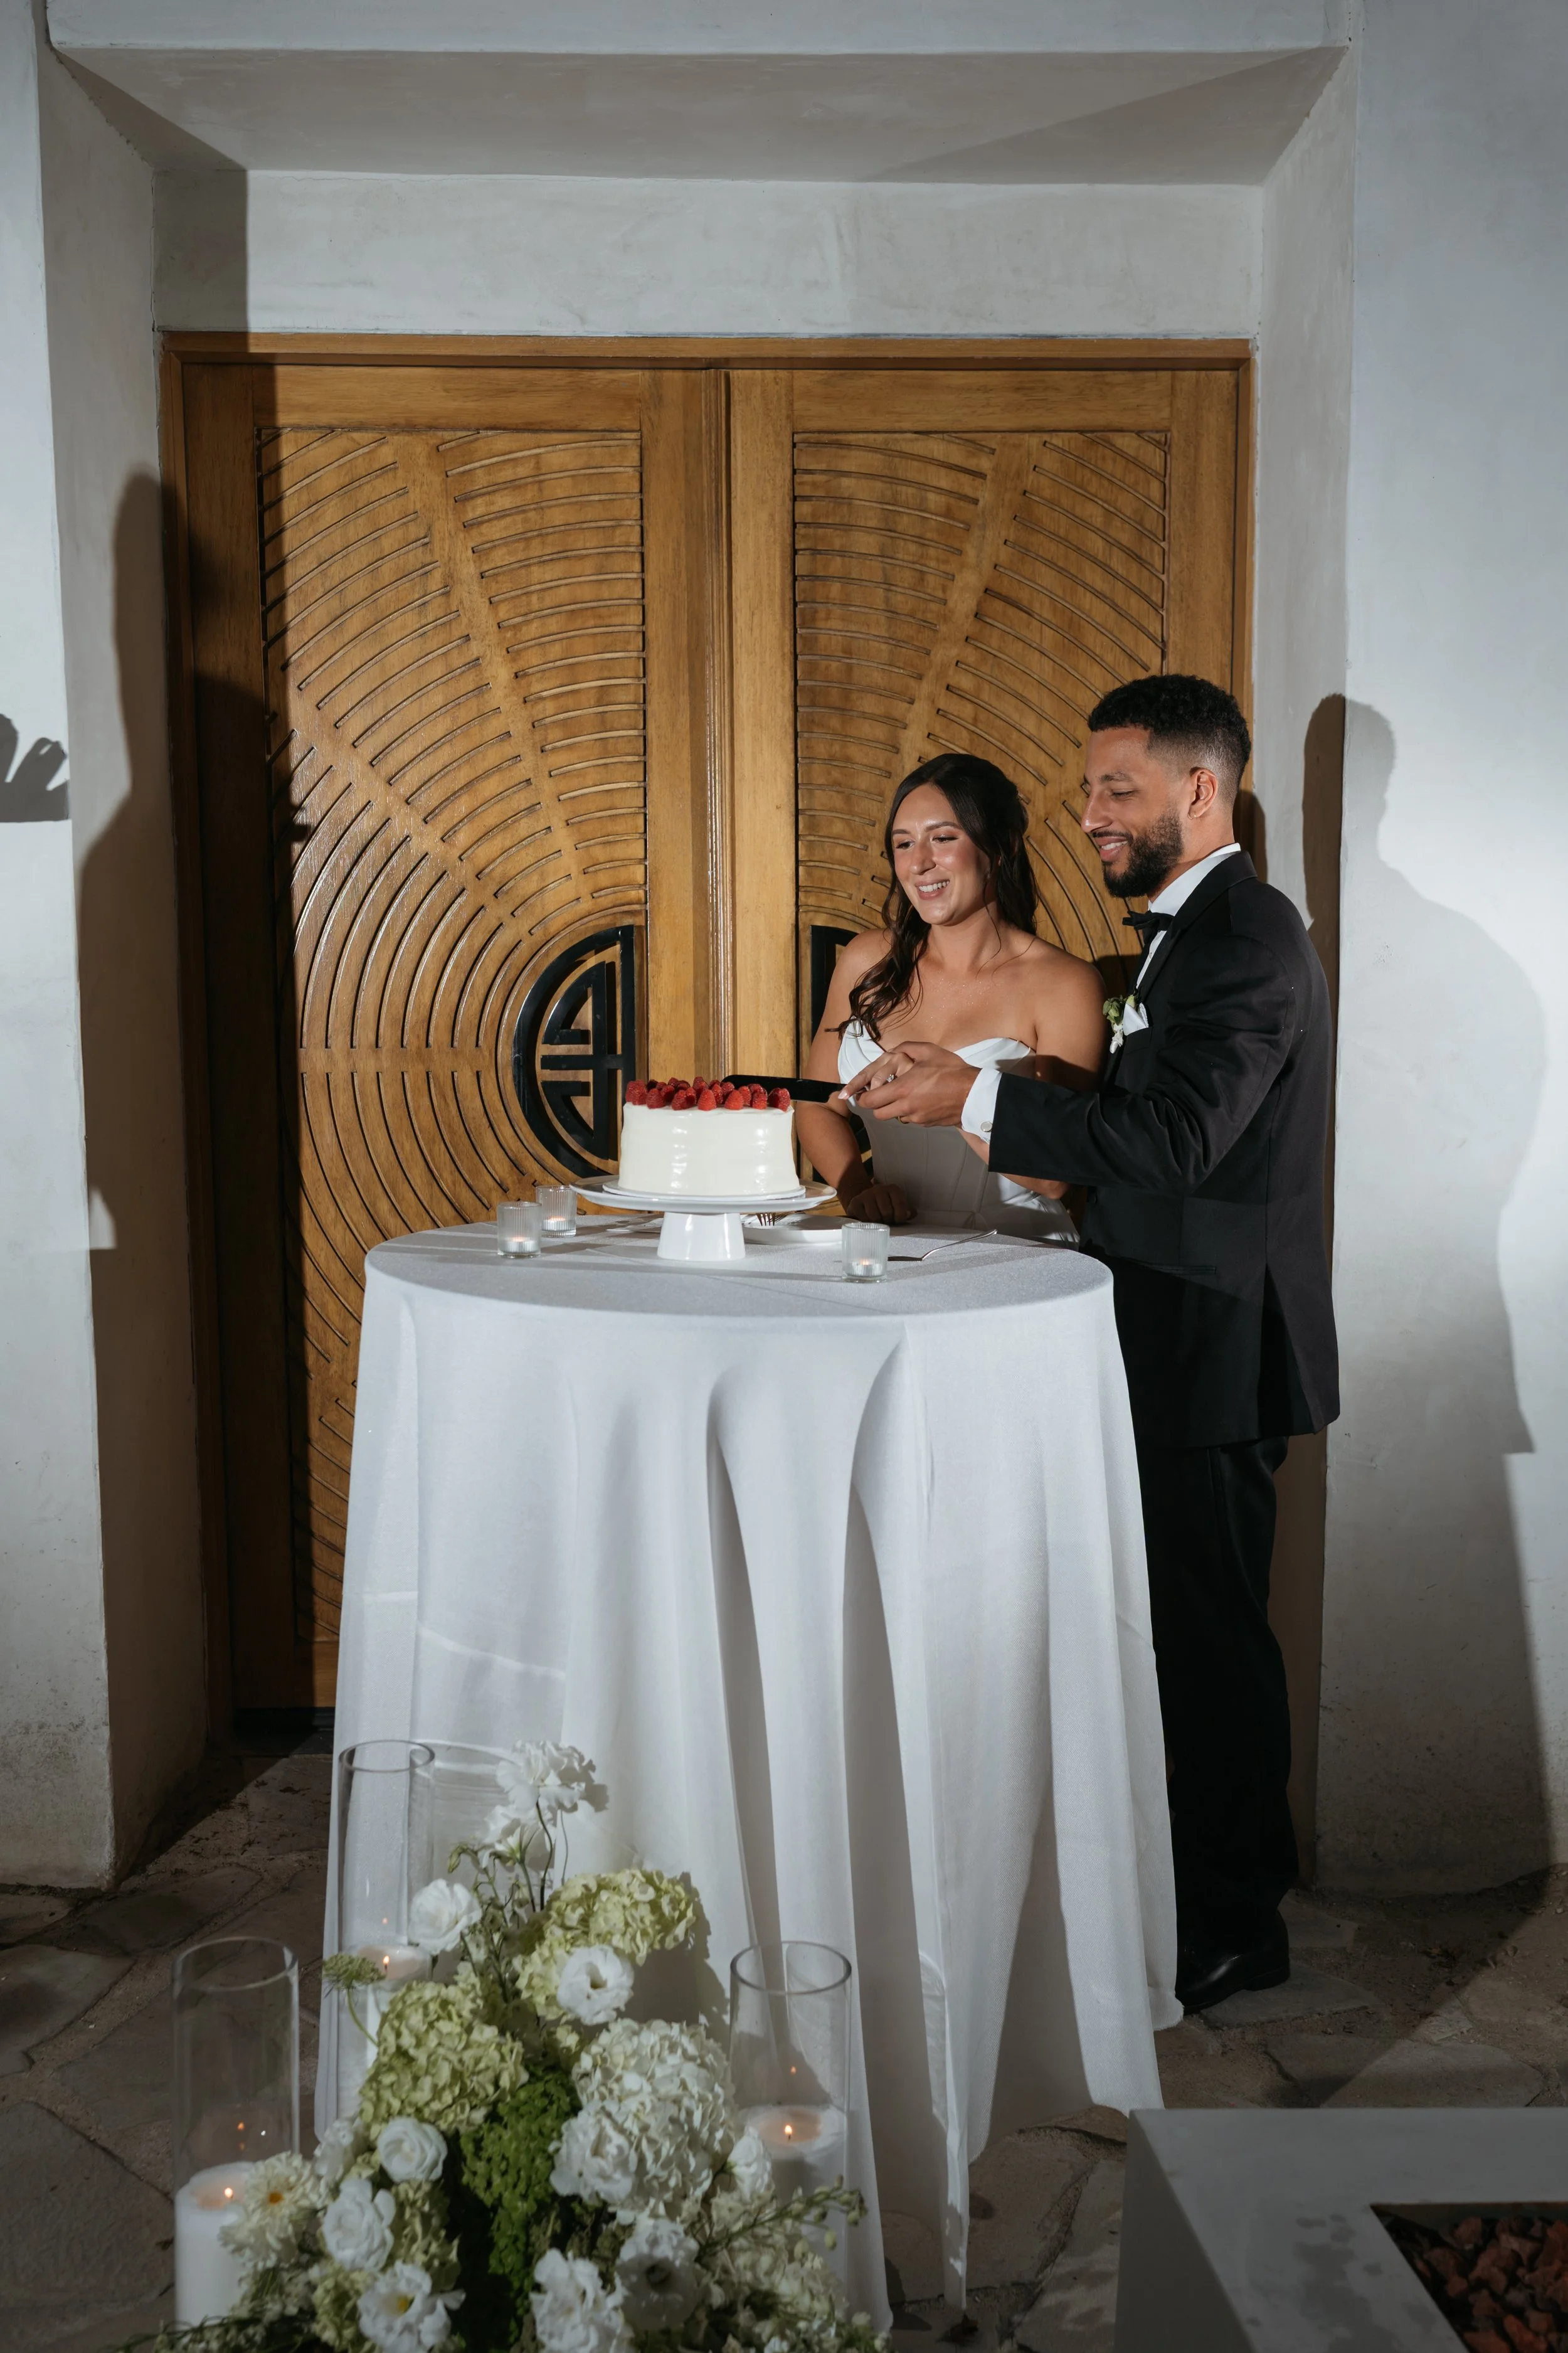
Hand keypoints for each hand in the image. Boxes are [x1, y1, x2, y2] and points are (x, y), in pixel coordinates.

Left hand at [837, 1040, 975, 1129]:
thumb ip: (907, 1048)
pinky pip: (910, 1119)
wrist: (974, 1094)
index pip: (870, 1100)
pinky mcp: (926, 1124)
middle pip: (878, 1113)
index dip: (861, 1097)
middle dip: (876, 1104)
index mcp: (902, 1089)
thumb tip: (892, 1051)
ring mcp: (916, 1118)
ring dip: (893, 1109)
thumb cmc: (952, 1071)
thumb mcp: (929, 1051)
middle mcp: (905, 1107)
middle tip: (880, 1093)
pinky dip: (909, 1112)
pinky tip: (921, 1100)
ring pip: (894, 1117)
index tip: (861, 1092)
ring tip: (903, 1095)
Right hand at [837, 1178, 912, 1225]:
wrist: (865, 1202)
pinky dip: (867, 1222)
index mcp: (892, 1189)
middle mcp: (879, 1189)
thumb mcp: (898, 1208)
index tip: (898, 1220)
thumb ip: (907, 1212)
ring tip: (878, 1220)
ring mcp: (866, 1194)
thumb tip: (911, 1214)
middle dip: (888, 1220)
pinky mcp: (856, 1202)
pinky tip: (868, 1219)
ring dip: (877, 1222)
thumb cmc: (885, 1207)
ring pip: (874, 1216)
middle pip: (887, 1212)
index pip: (900, 1204)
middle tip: (886, 1220)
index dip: (900, 1216)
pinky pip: (863, 1218)